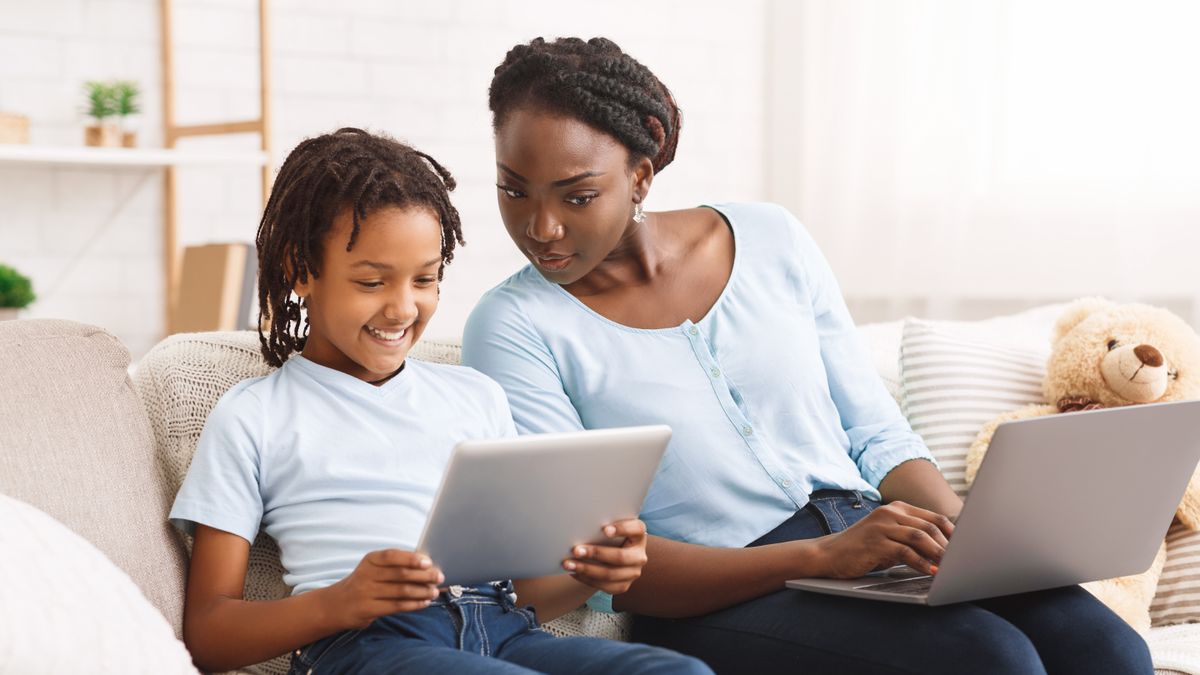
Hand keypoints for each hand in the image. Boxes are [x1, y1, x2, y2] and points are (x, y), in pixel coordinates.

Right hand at [320, 549, 443, 629]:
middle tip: (439, 577)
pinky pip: (396, 606)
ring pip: (401, 591)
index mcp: (370, 560)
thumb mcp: (374, 568)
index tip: (428, 562)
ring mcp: (366, 593)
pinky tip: (424, 602)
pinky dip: (414, 604)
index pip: (392, 556)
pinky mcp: (368, 609)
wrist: (337, 605)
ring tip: (435, 591)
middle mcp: (366, 575)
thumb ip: (395, 565)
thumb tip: (427, 564)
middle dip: (423, 576)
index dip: (411, 558)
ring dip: (422, 591)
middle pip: (400, 574)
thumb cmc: (365, 583)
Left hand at [562, 519, 647, 594]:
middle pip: (620, 557)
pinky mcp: (624, 585)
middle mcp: (639, 555)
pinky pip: (605, 586)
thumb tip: (578, 520)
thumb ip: (603, 523)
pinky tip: (574, 573)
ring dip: (586, 570)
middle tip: (576, 550)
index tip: (605, 529)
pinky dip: (587, 579)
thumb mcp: (611, 526)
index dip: (622, 529)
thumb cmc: (608, 535)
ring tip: (568, 564)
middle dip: (596, 553)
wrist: (614, 552)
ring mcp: (633, 572)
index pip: (636, 529)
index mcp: (639, 535)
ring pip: (610, 574)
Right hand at [815, 501, 953, 578]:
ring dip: (938, 554)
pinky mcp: (874, 542)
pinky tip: (930, 572)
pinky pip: (904, 552)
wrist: (830, 554)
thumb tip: (946, 550)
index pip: (934, 517)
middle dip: (949, 546)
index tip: (967, 549)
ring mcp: (881, 526)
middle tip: (962, 562)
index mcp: (897, 508)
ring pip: (919, 537)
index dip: (953, 533)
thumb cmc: (864, 548)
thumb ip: (912, 538)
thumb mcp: (890, 537)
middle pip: (929, 526)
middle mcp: (889, 513)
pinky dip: (921, 563)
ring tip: (950, 568)